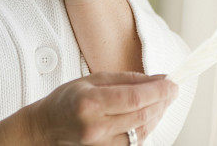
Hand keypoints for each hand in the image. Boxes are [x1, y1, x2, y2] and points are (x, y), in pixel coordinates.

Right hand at [27, 71, 178, 144]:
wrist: (44, 129)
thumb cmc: (66, 101)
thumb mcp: (92, 79)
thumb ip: (126, 79)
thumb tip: (157, 78)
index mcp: (90, 102)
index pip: (134, 98)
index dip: (158, 91)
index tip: (172, 84)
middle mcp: (95, 127)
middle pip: (141, 117)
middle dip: (162, 102)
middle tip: (172, 90)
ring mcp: (99, 145)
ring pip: (141, 133)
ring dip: (156, 116)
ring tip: (162, 102)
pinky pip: (133, 144)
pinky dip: (145, 129)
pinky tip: (148, 117)